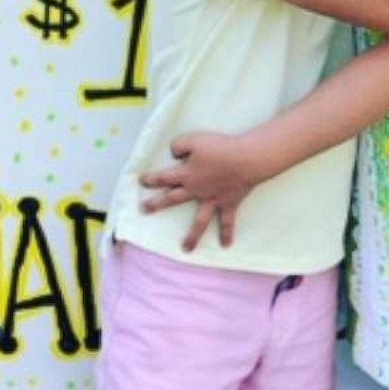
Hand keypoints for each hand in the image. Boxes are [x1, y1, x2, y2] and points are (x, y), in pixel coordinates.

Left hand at [138, 131, 254, 251]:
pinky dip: (227, 233)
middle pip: (173, 199)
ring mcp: (213, 199)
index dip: (152, 179)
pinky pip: (228, 221)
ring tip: (186, 249)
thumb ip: (179, 146)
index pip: (163, 177)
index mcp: (186, 175)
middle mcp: (196, 190)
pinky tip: (225, 245)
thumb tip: (174, 154)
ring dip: (192, 236)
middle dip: (157, 204)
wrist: (246, 159)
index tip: (142, 181)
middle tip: (145, 210)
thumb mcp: (193, 140)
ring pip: (200, 221)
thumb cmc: (220, 148)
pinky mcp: (229, 203)